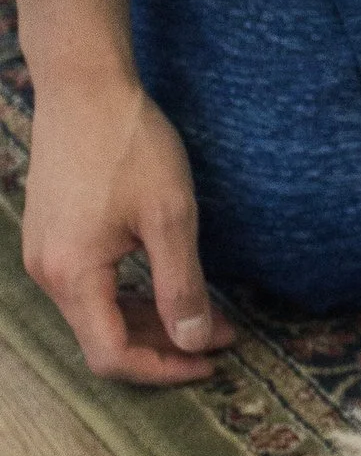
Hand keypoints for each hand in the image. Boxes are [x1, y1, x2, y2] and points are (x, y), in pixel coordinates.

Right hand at [21, 65, 233, 383]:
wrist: (85, 87)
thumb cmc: (129, 145)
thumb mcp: (170, 216)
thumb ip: (180, 284)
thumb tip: (193, 341)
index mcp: (72, 275)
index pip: (113, 356)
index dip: (164, 368)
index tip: (212, 360)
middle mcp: (47, 272)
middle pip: (103, 339)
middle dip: (164, 345)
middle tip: (220, 335)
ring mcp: (45, 254)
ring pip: (96, 313)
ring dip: (148, 320)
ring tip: (203, 312)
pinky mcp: (52, 235)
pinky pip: (89, 285)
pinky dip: (128, 294)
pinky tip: (165, 283)